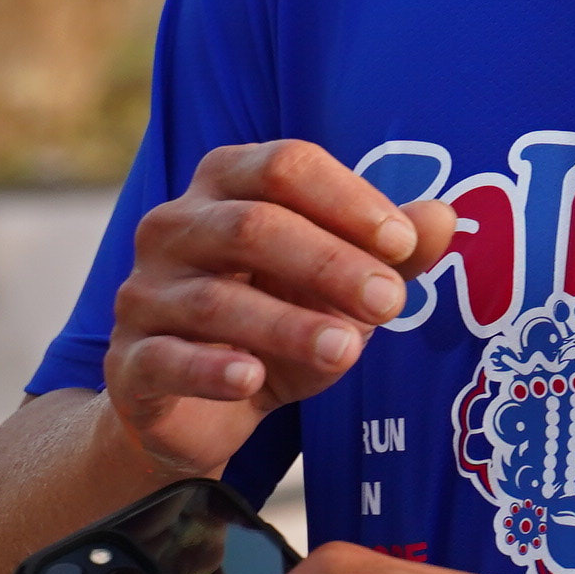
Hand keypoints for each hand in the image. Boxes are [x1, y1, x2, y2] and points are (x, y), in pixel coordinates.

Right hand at [105, 141, 454, 482]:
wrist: (205, 408)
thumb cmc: (282, 319)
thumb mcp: (346, 284)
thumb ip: (394, 250)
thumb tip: (445, 217)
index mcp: (227, 183)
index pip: (286, 165)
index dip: (347, 200)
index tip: (403, 243)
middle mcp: (174, 225)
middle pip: (253, 226)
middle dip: (331, 263)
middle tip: (391, 303)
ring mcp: (143, 292)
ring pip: (216, 299)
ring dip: (289, 325)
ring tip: (348, 351)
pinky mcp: (129, 361)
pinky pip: (166, 359)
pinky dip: (211, 369)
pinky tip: (251, 378)